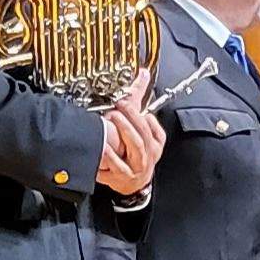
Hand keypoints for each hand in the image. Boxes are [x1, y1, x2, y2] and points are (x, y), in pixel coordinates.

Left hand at [94, 79, 163, 196]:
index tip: (131, 102)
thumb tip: (142, 74)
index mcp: (155, 144)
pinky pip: (118, 165)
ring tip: (114, 117)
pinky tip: (103, 145)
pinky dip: (111, 155)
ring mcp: (137, 166)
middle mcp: (148, 155)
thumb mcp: (141, 129)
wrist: (132, 185)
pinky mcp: (123, 176)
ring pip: (136, 146)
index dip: (144, 115)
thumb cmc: (136, 156)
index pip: (155, 128)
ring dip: (125, 130)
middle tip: (120, 105)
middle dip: (133, 117)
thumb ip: (140, 99)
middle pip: (145, 133)